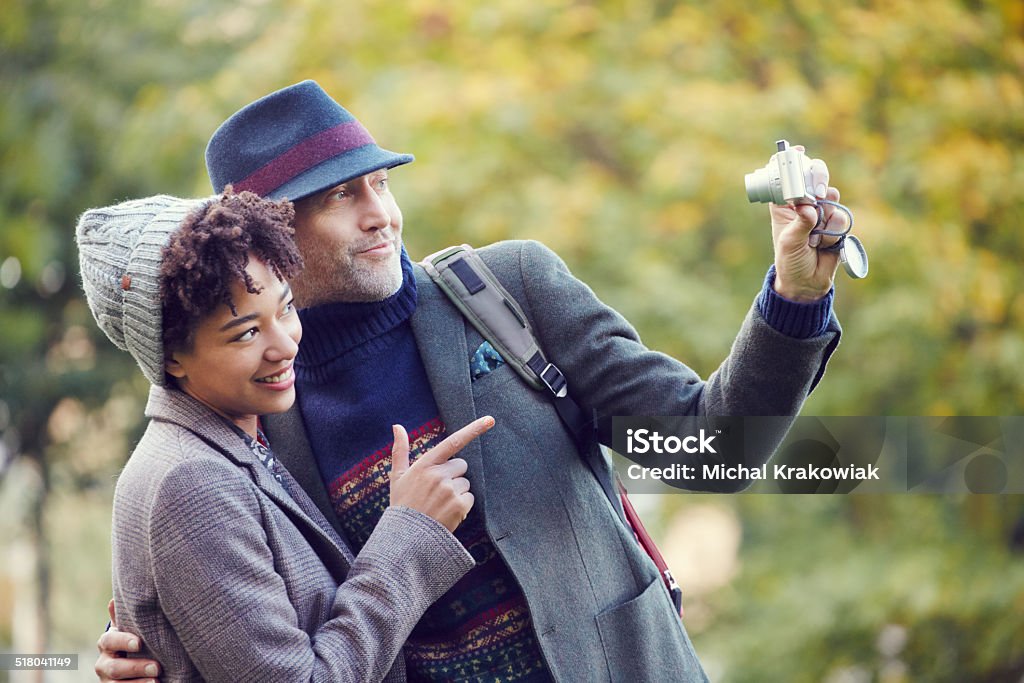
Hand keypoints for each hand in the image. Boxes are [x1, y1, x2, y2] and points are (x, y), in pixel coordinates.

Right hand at [95, 599, 160, 681]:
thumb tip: (113, 600)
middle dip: (136, 667)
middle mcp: (103, 664)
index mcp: (106, 643)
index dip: (123, 641)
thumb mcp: (128, 629)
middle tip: (157, 667)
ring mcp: (107, 681)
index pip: (110, 641)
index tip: (140, 643)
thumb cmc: (132, 641)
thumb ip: (123, 617)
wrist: (127, 664)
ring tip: (156, 681)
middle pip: (115, 668)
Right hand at [389, 416, 493, 531]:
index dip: (473, 430)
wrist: (405, 537)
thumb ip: (400, 450)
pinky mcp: (459, 505)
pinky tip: (446, 512)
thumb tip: (397, 426)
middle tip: (437, 490)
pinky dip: (461, 505)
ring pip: (465, 483)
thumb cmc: (402, 504)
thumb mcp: (398, 476)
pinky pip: (469, 497)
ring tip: (439, 504)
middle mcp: (438, 475)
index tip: (490, 420)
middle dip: (453, 475)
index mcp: (425, 465)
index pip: (453, 442)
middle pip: (461, 465)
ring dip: (456, 491)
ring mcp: (450, 490)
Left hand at [769, 148, 846, 300]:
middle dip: (818, 182)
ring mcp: (822, 212)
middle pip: (814, 178)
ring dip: (826, 219)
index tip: (798, 152)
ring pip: (832, 199)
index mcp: (784, 205)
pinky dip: (834, 232)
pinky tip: (825, 245)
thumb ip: (799, 224)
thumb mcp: (789, 243)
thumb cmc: (790, 261)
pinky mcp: (836, 223)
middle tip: (817, 194)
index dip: (791, 163)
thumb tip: (808, 208)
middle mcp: (803, 204)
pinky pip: (842, 218)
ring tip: (815, 239)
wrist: (808, 282)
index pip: (786, 177)